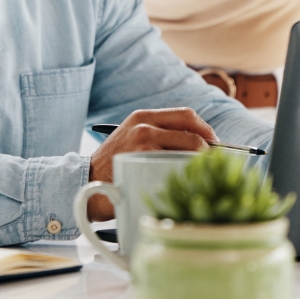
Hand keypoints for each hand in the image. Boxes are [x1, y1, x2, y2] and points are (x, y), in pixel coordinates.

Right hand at [87, 107, 217, 221]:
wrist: (85, 181)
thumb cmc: (113, 165)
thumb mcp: (133, 138)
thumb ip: (159, 135)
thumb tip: (199, 143)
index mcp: (143, 116)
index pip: (186, 115)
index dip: (206, 129)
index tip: (215, 143)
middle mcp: (144, 125)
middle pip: (191, 130)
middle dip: (209, 146)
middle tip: (214, 161)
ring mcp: (143, 143)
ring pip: (188, 148)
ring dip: (201, 162)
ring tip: (204, 174)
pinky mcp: (141, 162)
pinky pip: (177, 166)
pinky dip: (188, 175)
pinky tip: (188, 184)